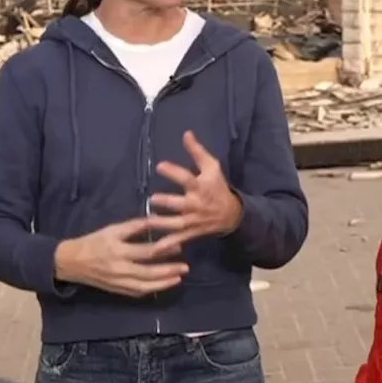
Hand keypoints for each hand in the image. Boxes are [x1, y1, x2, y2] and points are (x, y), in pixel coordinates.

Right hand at [53, 217, 187, 296]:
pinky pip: (137, 292)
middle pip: (148, 271)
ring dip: (164, 283)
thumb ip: (134, 227)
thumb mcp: (112, 229)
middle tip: (185, 266)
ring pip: (145, 286)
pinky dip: (152, 289)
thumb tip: (157, 221)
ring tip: (178, 278)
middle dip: (169, 269)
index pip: (145, 250)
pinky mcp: (117, 290)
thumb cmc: (93, 241)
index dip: (164, 248)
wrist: (71, 262)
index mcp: (117, 249)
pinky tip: (163, 285)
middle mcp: (119, 267)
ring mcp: (118, 281)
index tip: (179, 245)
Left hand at [148, 131, 242, 248]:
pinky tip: (154, 249)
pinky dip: (167, 245)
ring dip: (163, 223)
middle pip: (180, 204)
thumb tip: (186, 133)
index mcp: (200, 186)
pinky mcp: (191, 233)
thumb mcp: (211, 167)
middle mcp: (196, 204)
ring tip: (149, 222)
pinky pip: (178, 240)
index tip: (160, 166)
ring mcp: (193, 220)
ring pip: (177, 223)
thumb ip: (197, 151)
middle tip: (154, 199)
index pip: (186, 178)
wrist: (232, 214)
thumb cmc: (217, 187)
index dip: (174, 172)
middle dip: (168, 202)